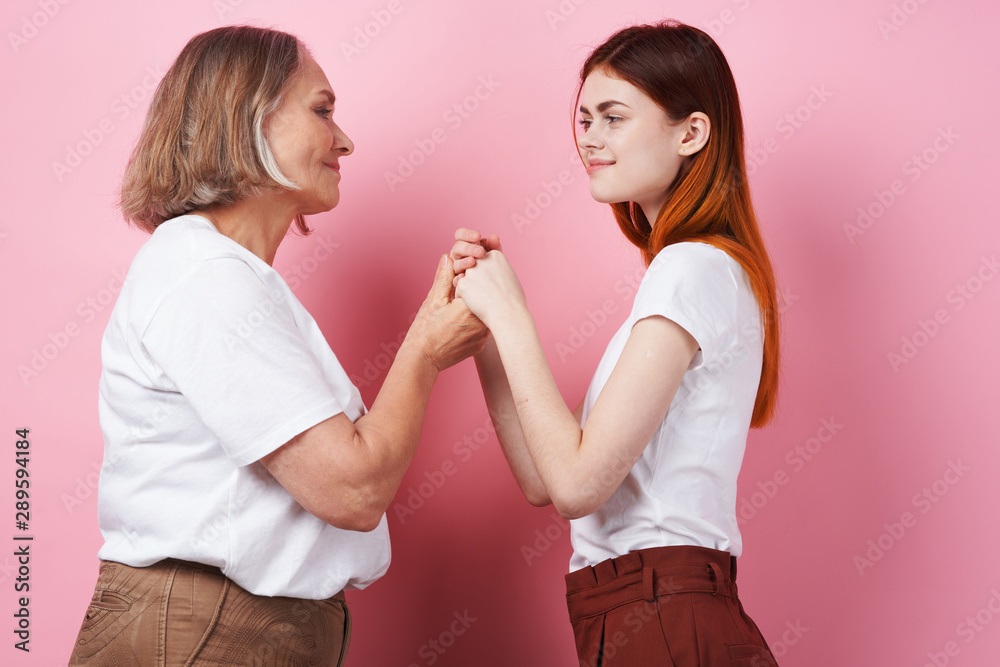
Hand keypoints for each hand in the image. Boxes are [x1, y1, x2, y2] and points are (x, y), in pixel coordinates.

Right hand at [407, 255, 487, 371]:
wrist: (423, 359)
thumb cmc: (425, 330)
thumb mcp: (433, 300)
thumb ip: (444, 278)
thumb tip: (448, 257)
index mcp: (471, 307)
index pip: (477, 285)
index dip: (468, 281)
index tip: (458, 282)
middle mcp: (482, 322)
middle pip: (483, 300)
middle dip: (474, 294)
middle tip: (456, 298)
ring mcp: (483, 336)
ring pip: (484, 314)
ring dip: (476, 309)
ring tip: (456, 312)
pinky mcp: (480, 344)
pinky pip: (481, 328)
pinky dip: (474, 324)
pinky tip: (459, 325)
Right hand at [450, 228, 502, 286]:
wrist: (497, 291)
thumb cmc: (495, 270)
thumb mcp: (495, 257)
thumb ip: (494, 246)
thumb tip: (494, 237)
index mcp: (466, 245)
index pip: (460, 235)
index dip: (467, 234)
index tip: (478, 236)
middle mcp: (459, 255)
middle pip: (457, 248)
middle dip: (468, 248)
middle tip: (480, 252)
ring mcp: (457, 268)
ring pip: (455, 263)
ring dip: (463, 262)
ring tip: (473, 262)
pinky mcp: (458, 283)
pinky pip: (454, 280)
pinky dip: (458, 278)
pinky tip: (464, 277)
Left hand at [454, 250, 525, 329]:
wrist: (507, 313)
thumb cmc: (513, 299)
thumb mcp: (510, 275)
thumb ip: (498, 269)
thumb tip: (492, 272)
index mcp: (495, 255)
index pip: (485, 261)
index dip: (490, 275)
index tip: (497, 285)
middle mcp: (481, 259)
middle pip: (475, 268)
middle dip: (479, 279)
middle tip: (490, 292)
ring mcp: (471, 271)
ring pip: (467, 278)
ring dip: (473, 288)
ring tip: (485, 298)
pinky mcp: (462, 283)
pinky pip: (462, 289)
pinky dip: (468, 297)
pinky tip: (478, 303)